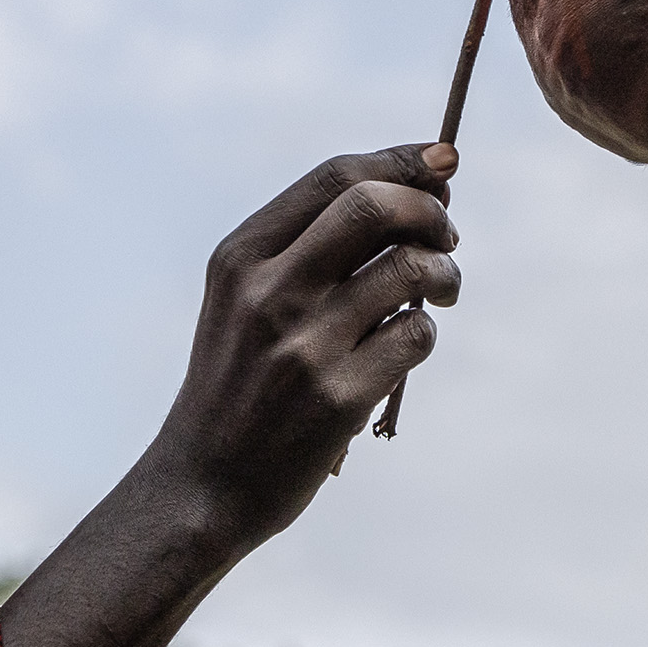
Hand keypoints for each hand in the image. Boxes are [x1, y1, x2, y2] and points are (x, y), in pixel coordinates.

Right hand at [149, 144, 462, 554]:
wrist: (200, 486)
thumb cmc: (236, 385)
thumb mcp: (240, 301)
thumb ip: (306, 246)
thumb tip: (409, 190)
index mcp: (241, 257)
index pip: (335, 177)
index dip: (400, 161)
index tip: (442, 162)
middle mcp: (268, 292)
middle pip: (373, 206)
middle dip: (429, 209)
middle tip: (447, 237)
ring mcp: (304, 345)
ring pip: (408, 269)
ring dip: (444, 274)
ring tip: (441, 292)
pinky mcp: (339, 397)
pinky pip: (415, 336)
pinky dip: (425, 333)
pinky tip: (407, 346)